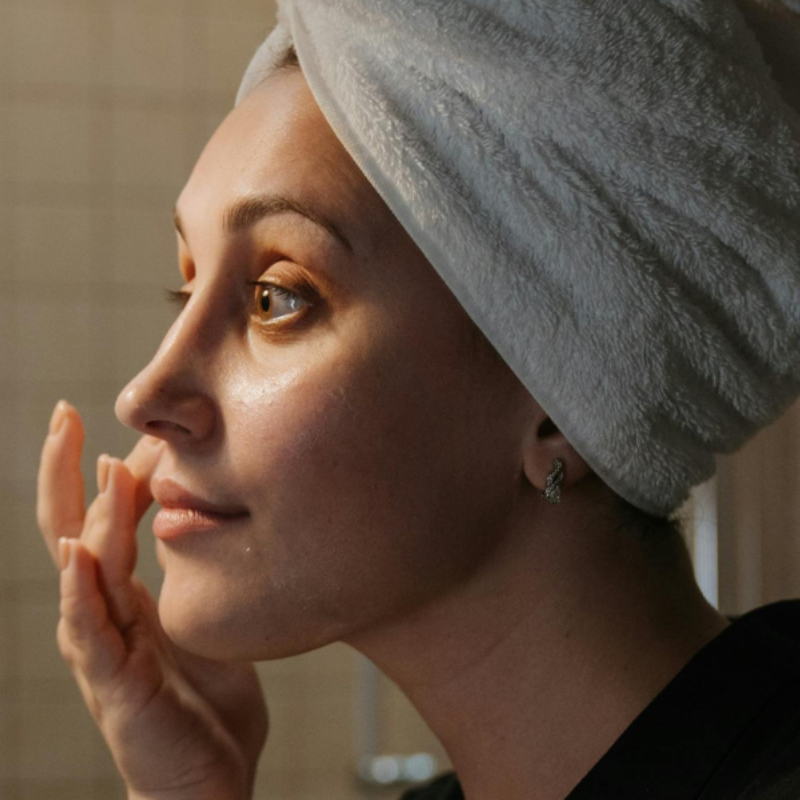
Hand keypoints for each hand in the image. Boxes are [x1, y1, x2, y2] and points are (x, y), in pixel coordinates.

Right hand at [36, 401, 268, 799]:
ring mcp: (104, 649)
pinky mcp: (117, 685)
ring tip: (91, 460)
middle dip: (64, 472)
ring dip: (86, 514)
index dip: (94, 473)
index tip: (99, 423)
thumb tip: (202, 514)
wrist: (208, 781)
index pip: (97, 521)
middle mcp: (104, 615)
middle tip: (62, 415)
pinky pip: (91, 631)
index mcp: (123, 597)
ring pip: (83, 570)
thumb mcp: (204, 617)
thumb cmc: (205, 701)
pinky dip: (81, 590)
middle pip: (72, 530)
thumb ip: (195, 572)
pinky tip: (77, 555)